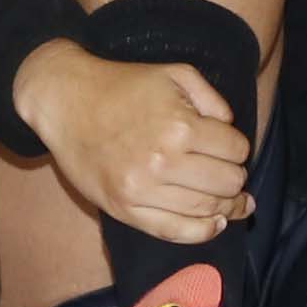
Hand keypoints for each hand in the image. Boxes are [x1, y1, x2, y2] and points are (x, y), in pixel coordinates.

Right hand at [17, 33, 254, 247]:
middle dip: (237, 179)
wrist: (66, 102)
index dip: (239, 148)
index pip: (235, 149)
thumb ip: (212, 99)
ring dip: (227, 207)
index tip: (232, 148)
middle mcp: (162, 162)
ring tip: (234, 203)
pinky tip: (215, 224)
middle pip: (226, 183)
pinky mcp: (124, 209)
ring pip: (205, 210)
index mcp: (180, 126)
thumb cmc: (123, 85)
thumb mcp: (175, 74)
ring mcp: (141, 190)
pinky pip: (173, 231)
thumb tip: (231, 131)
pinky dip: (201, 232)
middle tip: (235, 176)